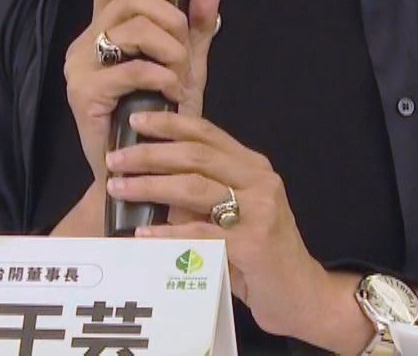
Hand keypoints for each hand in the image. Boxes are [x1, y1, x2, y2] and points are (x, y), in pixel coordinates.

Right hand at [62, 0, 224, 185]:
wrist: (146, 172)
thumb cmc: (162, 117)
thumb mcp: (185, 63)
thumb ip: (196, 24)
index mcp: (103, 29)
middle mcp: (84, 42)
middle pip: (130, 0)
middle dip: (171, 21)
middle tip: (185, 54)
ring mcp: (79, 68)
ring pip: (133, 30)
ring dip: (170, 50)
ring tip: (181, 76)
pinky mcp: (84, 94)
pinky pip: (132, 69)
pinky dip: (162, 77)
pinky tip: (173, 92)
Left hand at [106, 110, 342, 346]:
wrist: (302, 295)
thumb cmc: (260, 255)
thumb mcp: (233, 215)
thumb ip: (201, 197)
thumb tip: (149, 182)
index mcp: (253, 167)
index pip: (206, 134)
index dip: (169, 125)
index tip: (134, 122)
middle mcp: (260, 181)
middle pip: (196, 156)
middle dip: (150, 154)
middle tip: (115, 160)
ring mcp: (260, 210)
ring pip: (195, 188)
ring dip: (151, 186)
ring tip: (119, 188)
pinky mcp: (254, 244)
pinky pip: (202, 232)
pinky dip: (169, 231)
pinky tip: (143, 234)